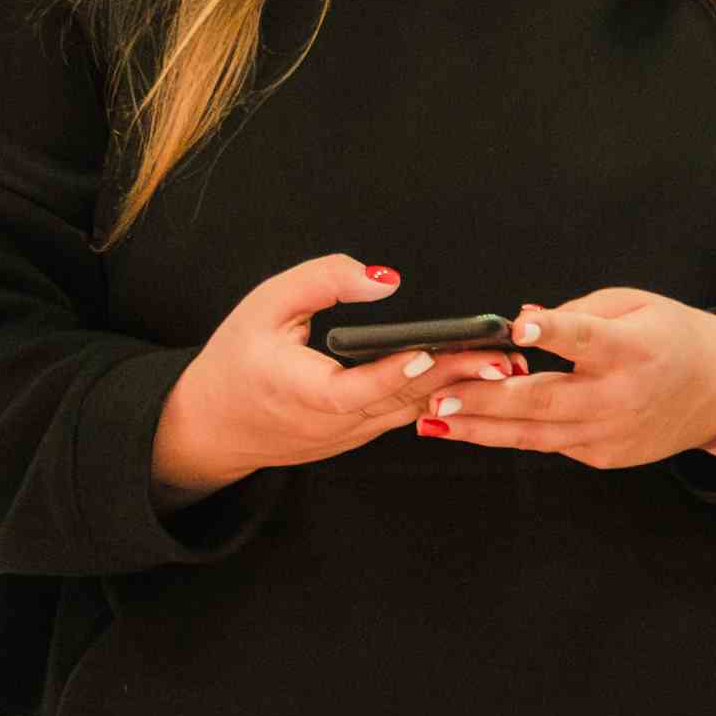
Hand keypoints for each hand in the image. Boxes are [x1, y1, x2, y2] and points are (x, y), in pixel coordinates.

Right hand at [152, 256, 520, 503]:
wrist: (211, 425)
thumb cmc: (238, 357)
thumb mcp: (265, 304)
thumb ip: (323, 281)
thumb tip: (385, 279)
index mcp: (298, 391)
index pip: (354, 389)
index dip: (393, 372)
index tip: (430, 351)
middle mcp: (328, 423)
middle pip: (398, 400)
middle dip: (453, 378)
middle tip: (500, 356)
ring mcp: (346, 436)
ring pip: (408, 410)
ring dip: (457, 388)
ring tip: (504, 362)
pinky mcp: (357, 436)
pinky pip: (402, 414)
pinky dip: (438, 394)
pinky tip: (474, 375)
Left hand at [409, 288, 715, 470]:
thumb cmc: (673, 338)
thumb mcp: (634, 304)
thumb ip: (577, 311)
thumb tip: (522, 321)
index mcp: (632, 348)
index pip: (587, 338)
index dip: (553, 333)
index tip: (519, 331)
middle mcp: (620, 396)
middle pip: (545, 401)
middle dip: (486, 399)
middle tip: (439, 396)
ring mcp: (610, 432)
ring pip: (535, 435)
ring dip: (480, 429)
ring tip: (435, 422)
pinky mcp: (603, 455)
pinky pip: (549, 444)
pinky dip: (510, 436)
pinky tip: (470, 428)